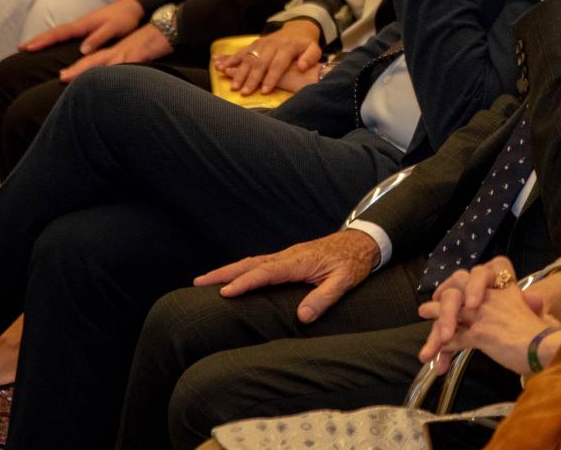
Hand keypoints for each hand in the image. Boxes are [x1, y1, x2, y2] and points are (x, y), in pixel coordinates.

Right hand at [18, 0, 144, 53]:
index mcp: (84, 25)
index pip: (59, 34)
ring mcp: (80, 25)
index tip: (29, 48)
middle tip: (19, 48)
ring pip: (57, 32)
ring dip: (42, 39)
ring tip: (28, 47)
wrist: (131, 7)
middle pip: (53, 32)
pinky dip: (53, 38)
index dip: (44, 41)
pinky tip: (49, 43)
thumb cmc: (124, 19)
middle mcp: (79, 24)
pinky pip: (63, 34)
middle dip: (36, 40)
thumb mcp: (114, 29)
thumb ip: (99, 38)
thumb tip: (82, 50)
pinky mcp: (84, 28)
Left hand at [58, 23, 172, 80]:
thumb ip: (128, 64)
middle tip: (60, 77)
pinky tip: (107, 77)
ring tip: (72, 77)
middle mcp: (119, 51)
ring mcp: (128, 52)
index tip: (63, 76)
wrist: (170, 27)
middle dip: (76, 70)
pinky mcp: (140, 54)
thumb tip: (119, 76)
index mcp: (118, 51)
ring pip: (104, 61)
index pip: (94, 60)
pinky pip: (125, 63)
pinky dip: (114, 70)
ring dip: (87, 69)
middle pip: (93, 60)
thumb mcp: (139, 54)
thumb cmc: (155, 42)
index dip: (78, 68)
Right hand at [193, 230, 380, 322]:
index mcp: (299, 262)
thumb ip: (323, 298)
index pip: (265, 272)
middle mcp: (288, 256)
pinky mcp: (289, 258)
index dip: (244, 283)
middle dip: (223, 273)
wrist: (363, 242)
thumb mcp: (344, 282)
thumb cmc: (354, 262)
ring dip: (228, 270)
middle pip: (249, 264)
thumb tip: (302, 317)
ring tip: (205, 280)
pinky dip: (242, 269)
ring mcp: (287, 256)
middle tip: (197, 282)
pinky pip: (260, 263)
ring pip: (252, 262)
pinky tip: (234, 276)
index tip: (224, 293)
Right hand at [214, 20, 322, 94]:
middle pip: (260, 63)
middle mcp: (272, 45)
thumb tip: (303, 66)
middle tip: (243, 92)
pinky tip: (219, 67)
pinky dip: (229, 59)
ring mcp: (261, 43)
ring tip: (233, 85)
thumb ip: (311, 57)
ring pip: (248, 58)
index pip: (278, 64)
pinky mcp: (254, 43)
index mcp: (287, 48)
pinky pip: (240, 52)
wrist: (297, 29)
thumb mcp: (314, 49)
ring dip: (239, 72)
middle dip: (251, 79)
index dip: (271, 78)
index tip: (264, 91)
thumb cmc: (305, 45)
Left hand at [416, 258, 560, 374]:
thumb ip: (530, 305)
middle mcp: (493, 298)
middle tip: (432, 302)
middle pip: (461, 287)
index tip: (454, 287)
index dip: (464, 282)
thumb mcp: (536, 312)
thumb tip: (536, 300)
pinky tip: (439, 351)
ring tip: (424, 315)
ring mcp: (485, 314)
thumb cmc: (546, 335)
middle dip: (445, 294)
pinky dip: (445, 344)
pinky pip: (456, 337)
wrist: (548, 347)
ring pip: (453, 310)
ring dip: (437, 317)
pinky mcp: (482, 333)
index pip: (479, 276)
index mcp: (506, 290)